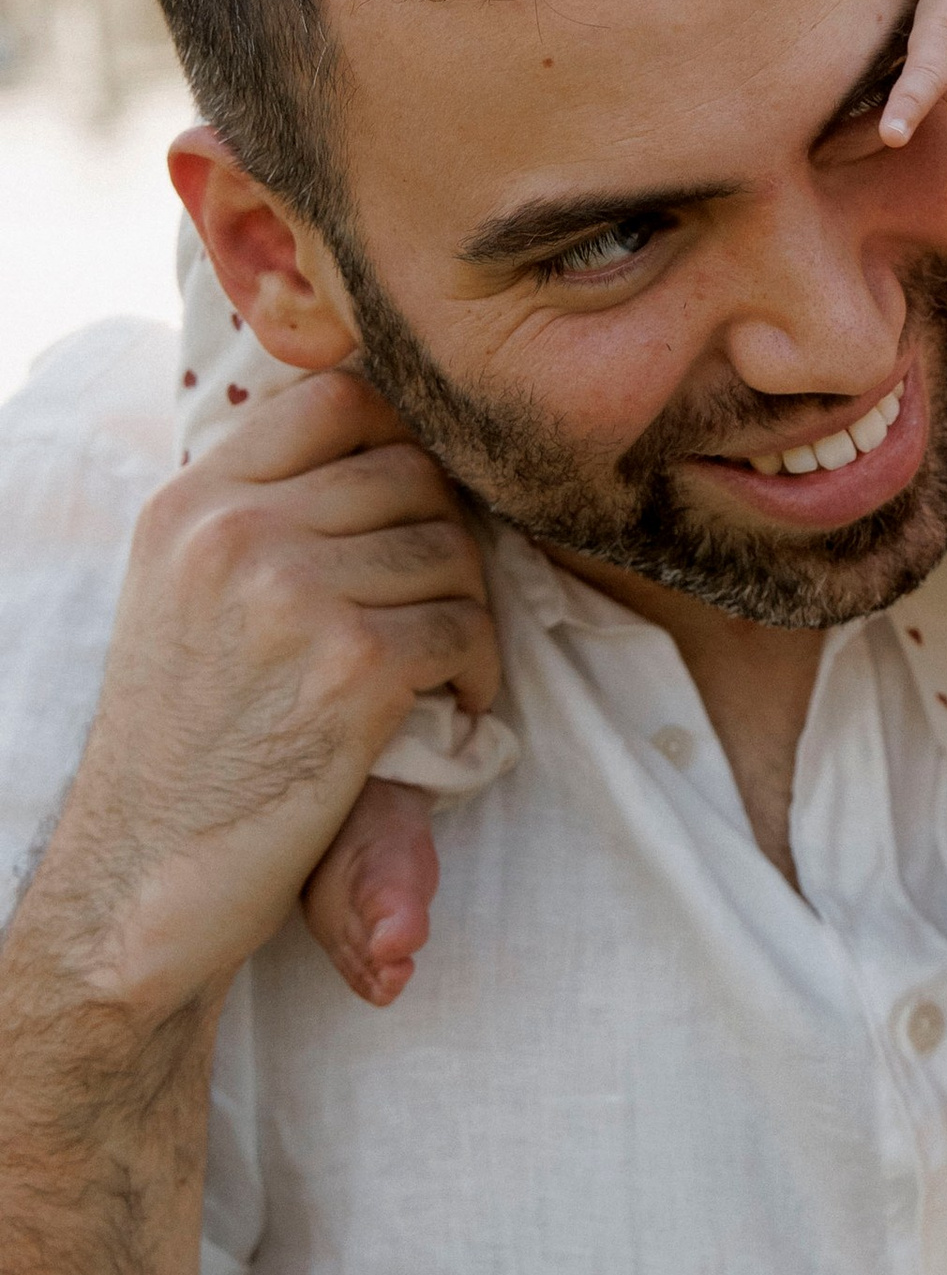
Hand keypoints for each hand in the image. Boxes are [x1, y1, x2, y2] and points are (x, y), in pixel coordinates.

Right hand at [38, 373, 498, 1025]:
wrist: (142, 875)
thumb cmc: (183, 738)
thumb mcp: (184, 589)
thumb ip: (262, 509)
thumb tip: (391, 437)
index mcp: (193, 501)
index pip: (339, 399)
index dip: (403, 442)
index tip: (415, 508)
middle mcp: (236, 532)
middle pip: (412, 473)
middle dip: (447, 536)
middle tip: (437, 603)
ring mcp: (294, 595)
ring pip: (451, 550)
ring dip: (466, 609)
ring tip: (437, 662)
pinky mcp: (353, 670)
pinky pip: (466, 629)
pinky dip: (475, 673)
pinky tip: (446, 708)